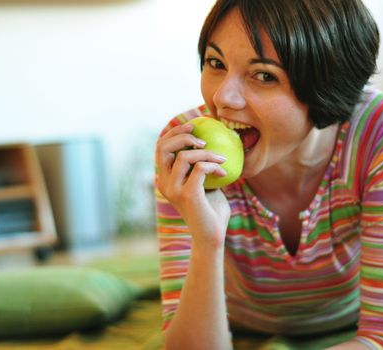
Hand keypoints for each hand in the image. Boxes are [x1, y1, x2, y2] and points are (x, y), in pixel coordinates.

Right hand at [156, 123, 230, 245]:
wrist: (213, 235)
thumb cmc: (211, 210)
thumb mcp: (205, 182)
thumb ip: (200, 166)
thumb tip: (210, 140)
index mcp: (165, 179)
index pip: (160, 148)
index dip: (173, 132)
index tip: (192, 126)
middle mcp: (164, 183)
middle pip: (163, 147)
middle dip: (181, 134)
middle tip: (201, 136)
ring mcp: (174, 189)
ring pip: (184, 156)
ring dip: (207, 153)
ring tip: (221, 159)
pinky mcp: (187, 194)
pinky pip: (200, 168)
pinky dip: (213, 166)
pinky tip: (223, 173)